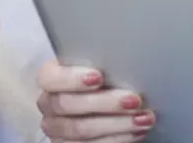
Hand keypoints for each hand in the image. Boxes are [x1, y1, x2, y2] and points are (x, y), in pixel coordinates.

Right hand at [37, 59, 154, 141]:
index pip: (50, 78)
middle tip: (133, 99)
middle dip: (105, 102)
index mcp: (50, 78)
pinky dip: (118, 138)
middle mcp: (49, 105)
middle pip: (68, 105)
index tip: (99, 77)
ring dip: (117, 124)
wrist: (103, 107)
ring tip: (143, 118)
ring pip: (81, 129)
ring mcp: (57, 130)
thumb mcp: (99, 67)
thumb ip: (102, 63)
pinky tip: (136, 131)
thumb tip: (126, 57)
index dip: (72, 78)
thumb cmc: (102, 80)